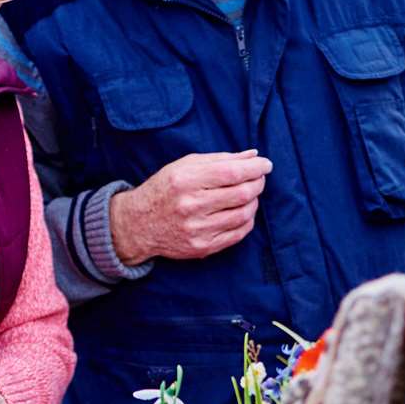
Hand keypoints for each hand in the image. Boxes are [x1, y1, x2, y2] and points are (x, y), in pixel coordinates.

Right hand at [108, 150, 271, 262]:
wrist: (139, 224)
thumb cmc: (165, 189)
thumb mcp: (185, 166)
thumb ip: (220, 159)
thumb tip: (254, 155)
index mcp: (186, 180)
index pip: (232, 173)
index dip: (255, 168)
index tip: (266, 164)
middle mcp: (191, 206)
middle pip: (242, 194)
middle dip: (258, 183)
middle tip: (259, 178)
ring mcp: (197, 230)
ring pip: (244, 214)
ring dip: (254, 202)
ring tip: (250, 194)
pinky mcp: (202, 247)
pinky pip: (238, 234)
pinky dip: (247, 220)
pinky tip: (243, 211)